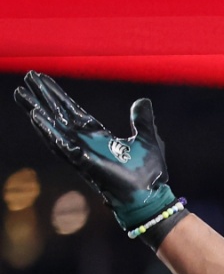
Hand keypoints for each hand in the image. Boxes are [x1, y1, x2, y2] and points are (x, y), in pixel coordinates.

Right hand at [14, 71, 178, 234]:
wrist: (151, 195)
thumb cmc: (149, 172)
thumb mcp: (147, 138)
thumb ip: (142, 119)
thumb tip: (142, 100)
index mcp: (99, 137)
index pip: (74, 112)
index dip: (59, 96)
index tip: (43, 80)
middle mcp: (86, 143)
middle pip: (60, 116)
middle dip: (43, 97)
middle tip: (28, 77)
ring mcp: (82, 153)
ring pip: (54, 128)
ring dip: (38, 111)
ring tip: (22, 94)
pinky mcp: (83, 163)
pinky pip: (61, 145)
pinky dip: (48, 131)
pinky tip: (36, 117)